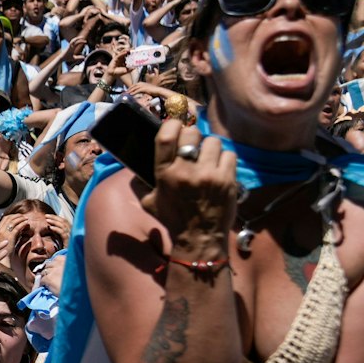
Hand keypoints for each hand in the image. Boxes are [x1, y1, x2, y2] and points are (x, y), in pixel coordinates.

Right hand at [141, 120, 236, 254]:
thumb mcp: (147, 202)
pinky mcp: (227, 179)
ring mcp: (209, 175)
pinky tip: (219, 169)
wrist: (199, 238)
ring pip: (213, 142)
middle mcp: (185, 172)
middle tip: (193, 146)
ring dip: (210, 148)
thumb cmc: (173, 219)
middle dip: (192, 136)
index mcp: (164, 175)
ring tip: (208, 159)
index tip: (175, 124)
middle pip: (192, 133)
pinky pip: (229, 154)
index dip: (172, 124)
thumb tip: (134, 164)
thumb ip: (140, 182)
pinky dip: (225, 159)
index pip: (165, 137)